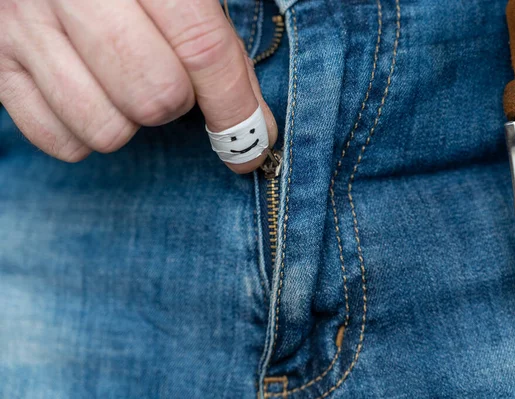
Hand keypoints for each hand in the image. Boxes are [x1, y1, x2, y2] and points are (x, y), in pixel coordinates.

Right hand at [0, 0, 276, 172]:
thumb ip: (216, 40)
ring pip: (105, 129)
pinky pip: (57, 140)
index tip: (253, 145)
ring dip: (130, 121)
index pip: (203, 48)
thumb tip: (256, 122)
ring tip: (123, 84)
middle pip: (155, 97)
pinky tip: (89, 96)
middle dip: (176, 104)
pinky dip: (84, 134)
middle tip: (169, 81)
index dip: (235, 106)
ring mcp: (24, 26)